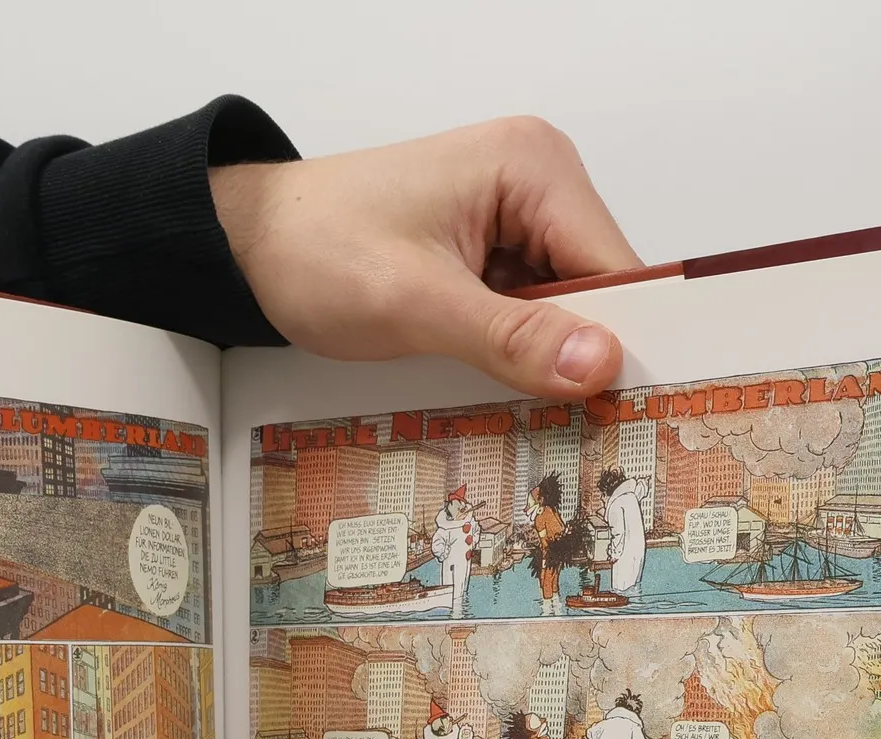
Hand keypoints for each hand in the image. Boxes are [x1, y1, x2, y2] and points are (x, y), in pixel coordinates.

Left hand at [212, 117, 638, 398]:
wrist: (251, 244)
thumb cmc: (318, 250)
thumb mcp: (418, 304)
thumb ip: (511, 338)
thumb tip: (597, 363)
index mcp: (533, 167)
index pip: (615, 266)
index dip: (625, 340)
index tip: (629, 411)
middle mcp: (535, 180)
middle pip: (598, 288)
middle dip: (582, 354)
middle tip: (586, 428)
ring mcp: (513, 216)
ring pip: (565, 307)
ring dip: (548, 358)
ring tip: (543, 413)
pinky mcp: (488, 251)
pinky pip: (528, 310)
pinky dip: (520, 351)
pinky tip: (510, 386)